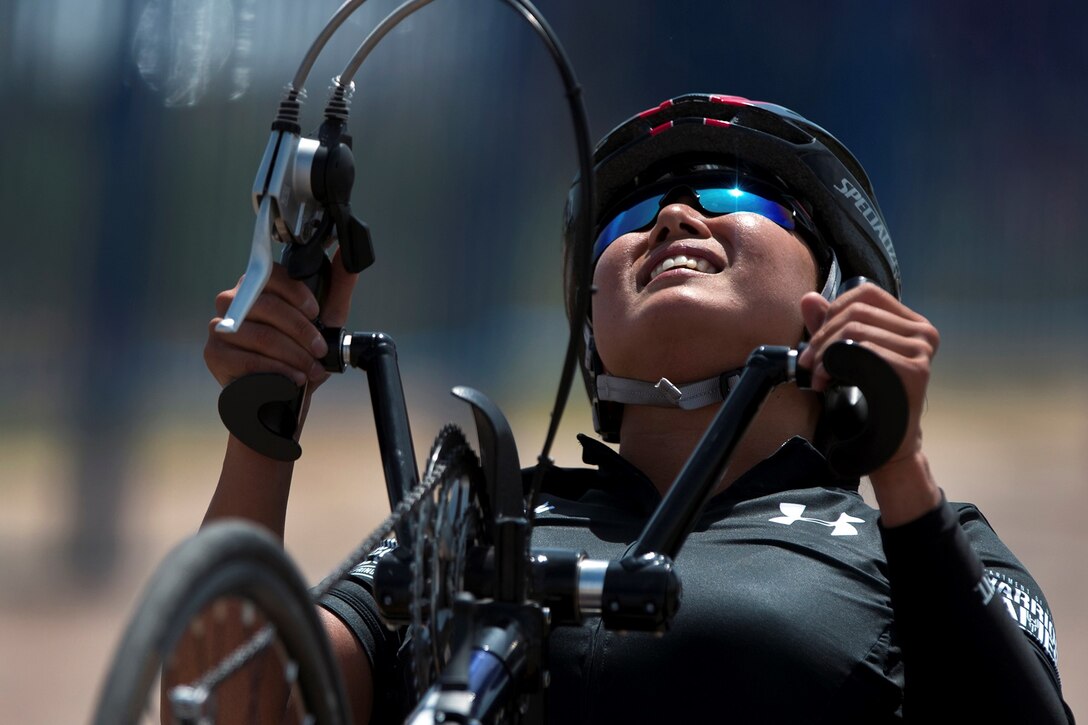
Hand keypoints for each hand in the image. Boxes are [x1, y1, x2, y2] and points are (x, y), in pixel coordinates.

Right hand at [205, 248, 359, 389]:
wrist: (282, 396)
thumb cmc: (301, 353)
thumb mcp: (327, 320)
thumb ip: (337, 287)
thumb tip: (348, 254)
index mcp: (256, 286)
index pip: (272, 274)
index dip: (298, 294)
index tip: (316, 313)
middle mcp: (232, 301)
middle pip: (269, 307)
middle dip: (303, 333)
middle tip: (319, 351)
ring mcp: (220, 327)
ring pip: (263, 336)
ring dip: (294, 356)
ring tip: (309, 369)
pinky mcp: (214, 354)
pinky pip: (249, 360)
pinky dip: (278, 371)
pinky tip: (291, 379)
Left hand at [798, 283, 942, 524]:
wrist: (886, 443)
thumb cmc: (867, 399)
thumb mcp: (844, 356)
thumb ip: (829, 326)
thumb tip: (809, 298)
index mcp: (910, 323)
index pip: (866, 293)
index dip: (833, 310)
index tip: (817, 338)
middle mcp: (922, 333)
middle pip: (857, 312)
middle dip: (822, 336)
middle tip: (809, 363)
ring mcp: (922, 351)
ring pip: (856, 330)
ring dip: (825, 354)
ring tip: (818, 378)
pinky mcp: (914, 371)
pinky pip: (865, 351)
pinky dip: (836, 365)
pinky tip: (827, 383)